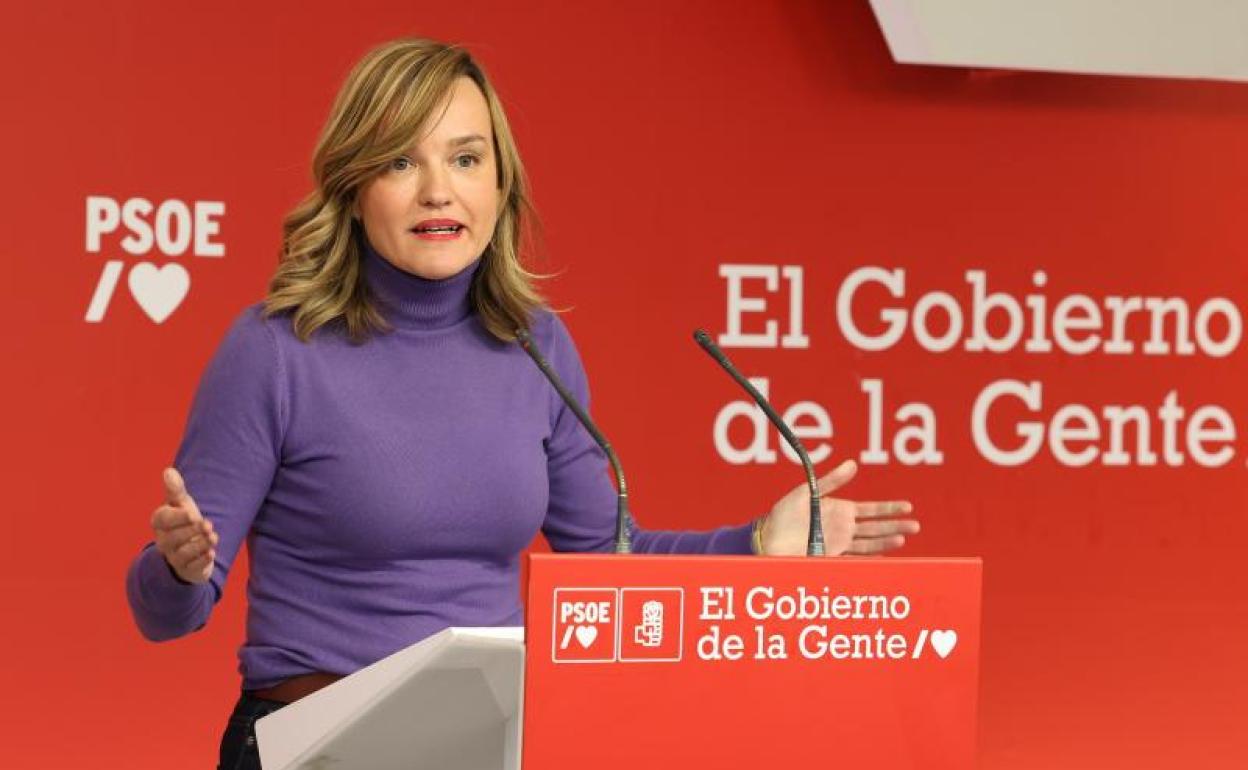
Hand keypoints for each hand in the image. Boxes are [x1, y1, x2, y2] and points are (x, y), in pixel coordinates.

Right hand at [151, 467, 216, 583]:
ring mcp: (173, 557)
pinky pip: (192, 567)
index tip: (192, 514)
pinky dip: (202, 561)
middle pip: (173, 538)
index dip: (177, 517)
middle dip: (192, 531)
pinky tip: (211, 554)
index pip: (162, 520)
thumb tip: (168, 471)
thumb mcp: (182, 504)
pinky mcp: (187, 569)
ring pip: (184, 553)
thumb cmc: (184, 520)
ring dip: (200, 545)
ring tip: (213, 537)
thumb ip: (176, 490)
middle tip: (207, 525)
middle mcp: (163, 541)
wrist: (192, 546)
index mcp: (160, 523)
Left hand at [761, 459, 917, 555]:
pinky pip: (854, 560)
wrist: (767, 539)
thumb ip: (831, 481)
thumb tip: (853, 464)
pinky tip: (883, 557)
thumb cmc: (784, 514)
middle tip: (916, 526)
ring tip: (903, 539)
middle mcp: (843, 529)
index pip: (871, 510)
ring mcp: (838, 545)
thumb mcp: (807, 492)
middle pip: (876, 528)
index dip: (889, 509)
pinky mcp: (831, 559)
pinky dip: (869, 559)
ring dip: (886, 542)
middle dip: (896, 526)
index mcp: (839, 511)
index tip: (908, 507)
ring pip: (869, 544)